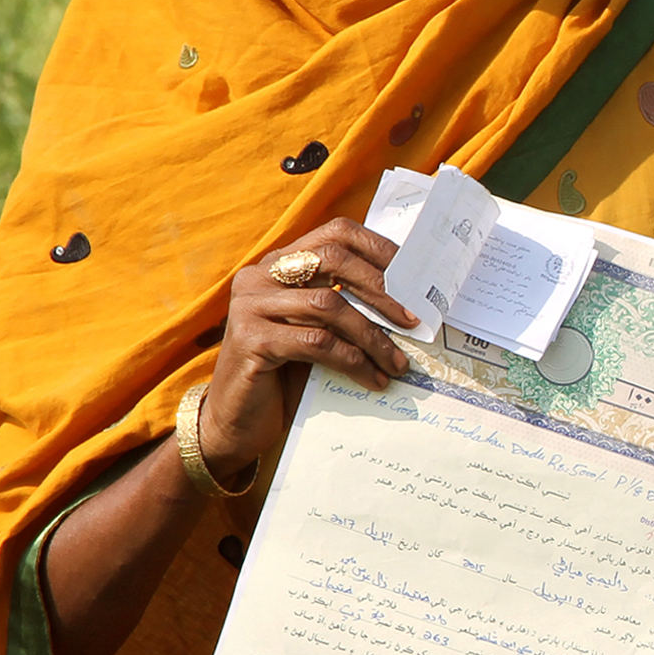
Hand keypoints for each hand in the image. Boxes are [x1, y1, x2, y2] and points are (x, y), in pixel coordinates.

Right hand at [195, 216, 417, 481]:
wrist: (237, 421)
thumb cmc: (285, 374)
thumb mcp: (316, 330)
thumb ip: (344, 306)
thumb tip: (409, 301)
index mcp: (279, 263)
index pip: (335, 232)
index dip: (379, 248)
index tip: (416, 276)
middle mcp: (259, 275)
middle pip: (333, 259)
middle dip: (381, 290)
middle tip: (413, 321)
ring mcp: (250, 305)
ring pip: (328, 305)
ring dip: (372, 336)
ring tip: (398, 363)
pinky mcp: (251, 340)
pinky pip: (316, 342)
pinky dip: (352, 360)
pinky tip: (373, 378)